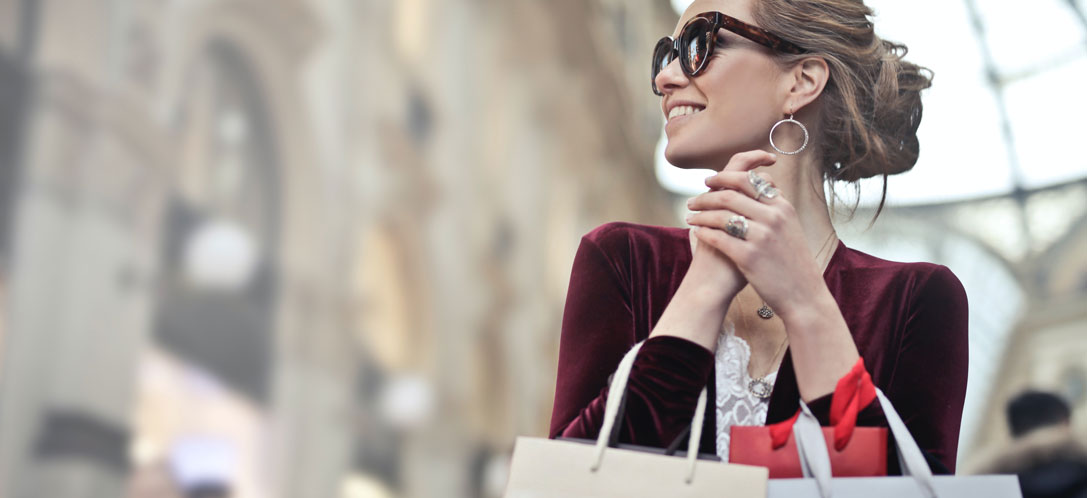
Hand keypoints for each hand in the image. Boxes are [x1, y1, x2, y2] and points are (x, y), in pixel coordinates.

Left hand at [685, 150, 826, 318]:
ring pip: (721, 215)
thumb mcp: (790, 227)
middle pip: (730, 195)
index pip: (748, 179)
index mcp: (782, 207)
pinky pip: (719, 238)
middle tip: (692, 200)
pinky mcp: (749, 256)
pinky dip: (704, 233)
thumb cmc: (793, 262)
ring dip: (700, 215)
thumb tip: (756, 186)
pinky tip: (697, 233)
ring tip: (689, 218)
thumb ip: (773, 207)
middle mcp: (773, 217)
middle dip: (705, 196)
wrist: (803, 295)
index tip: (709, 180)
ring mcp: (761, 236)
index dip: (724, 177)